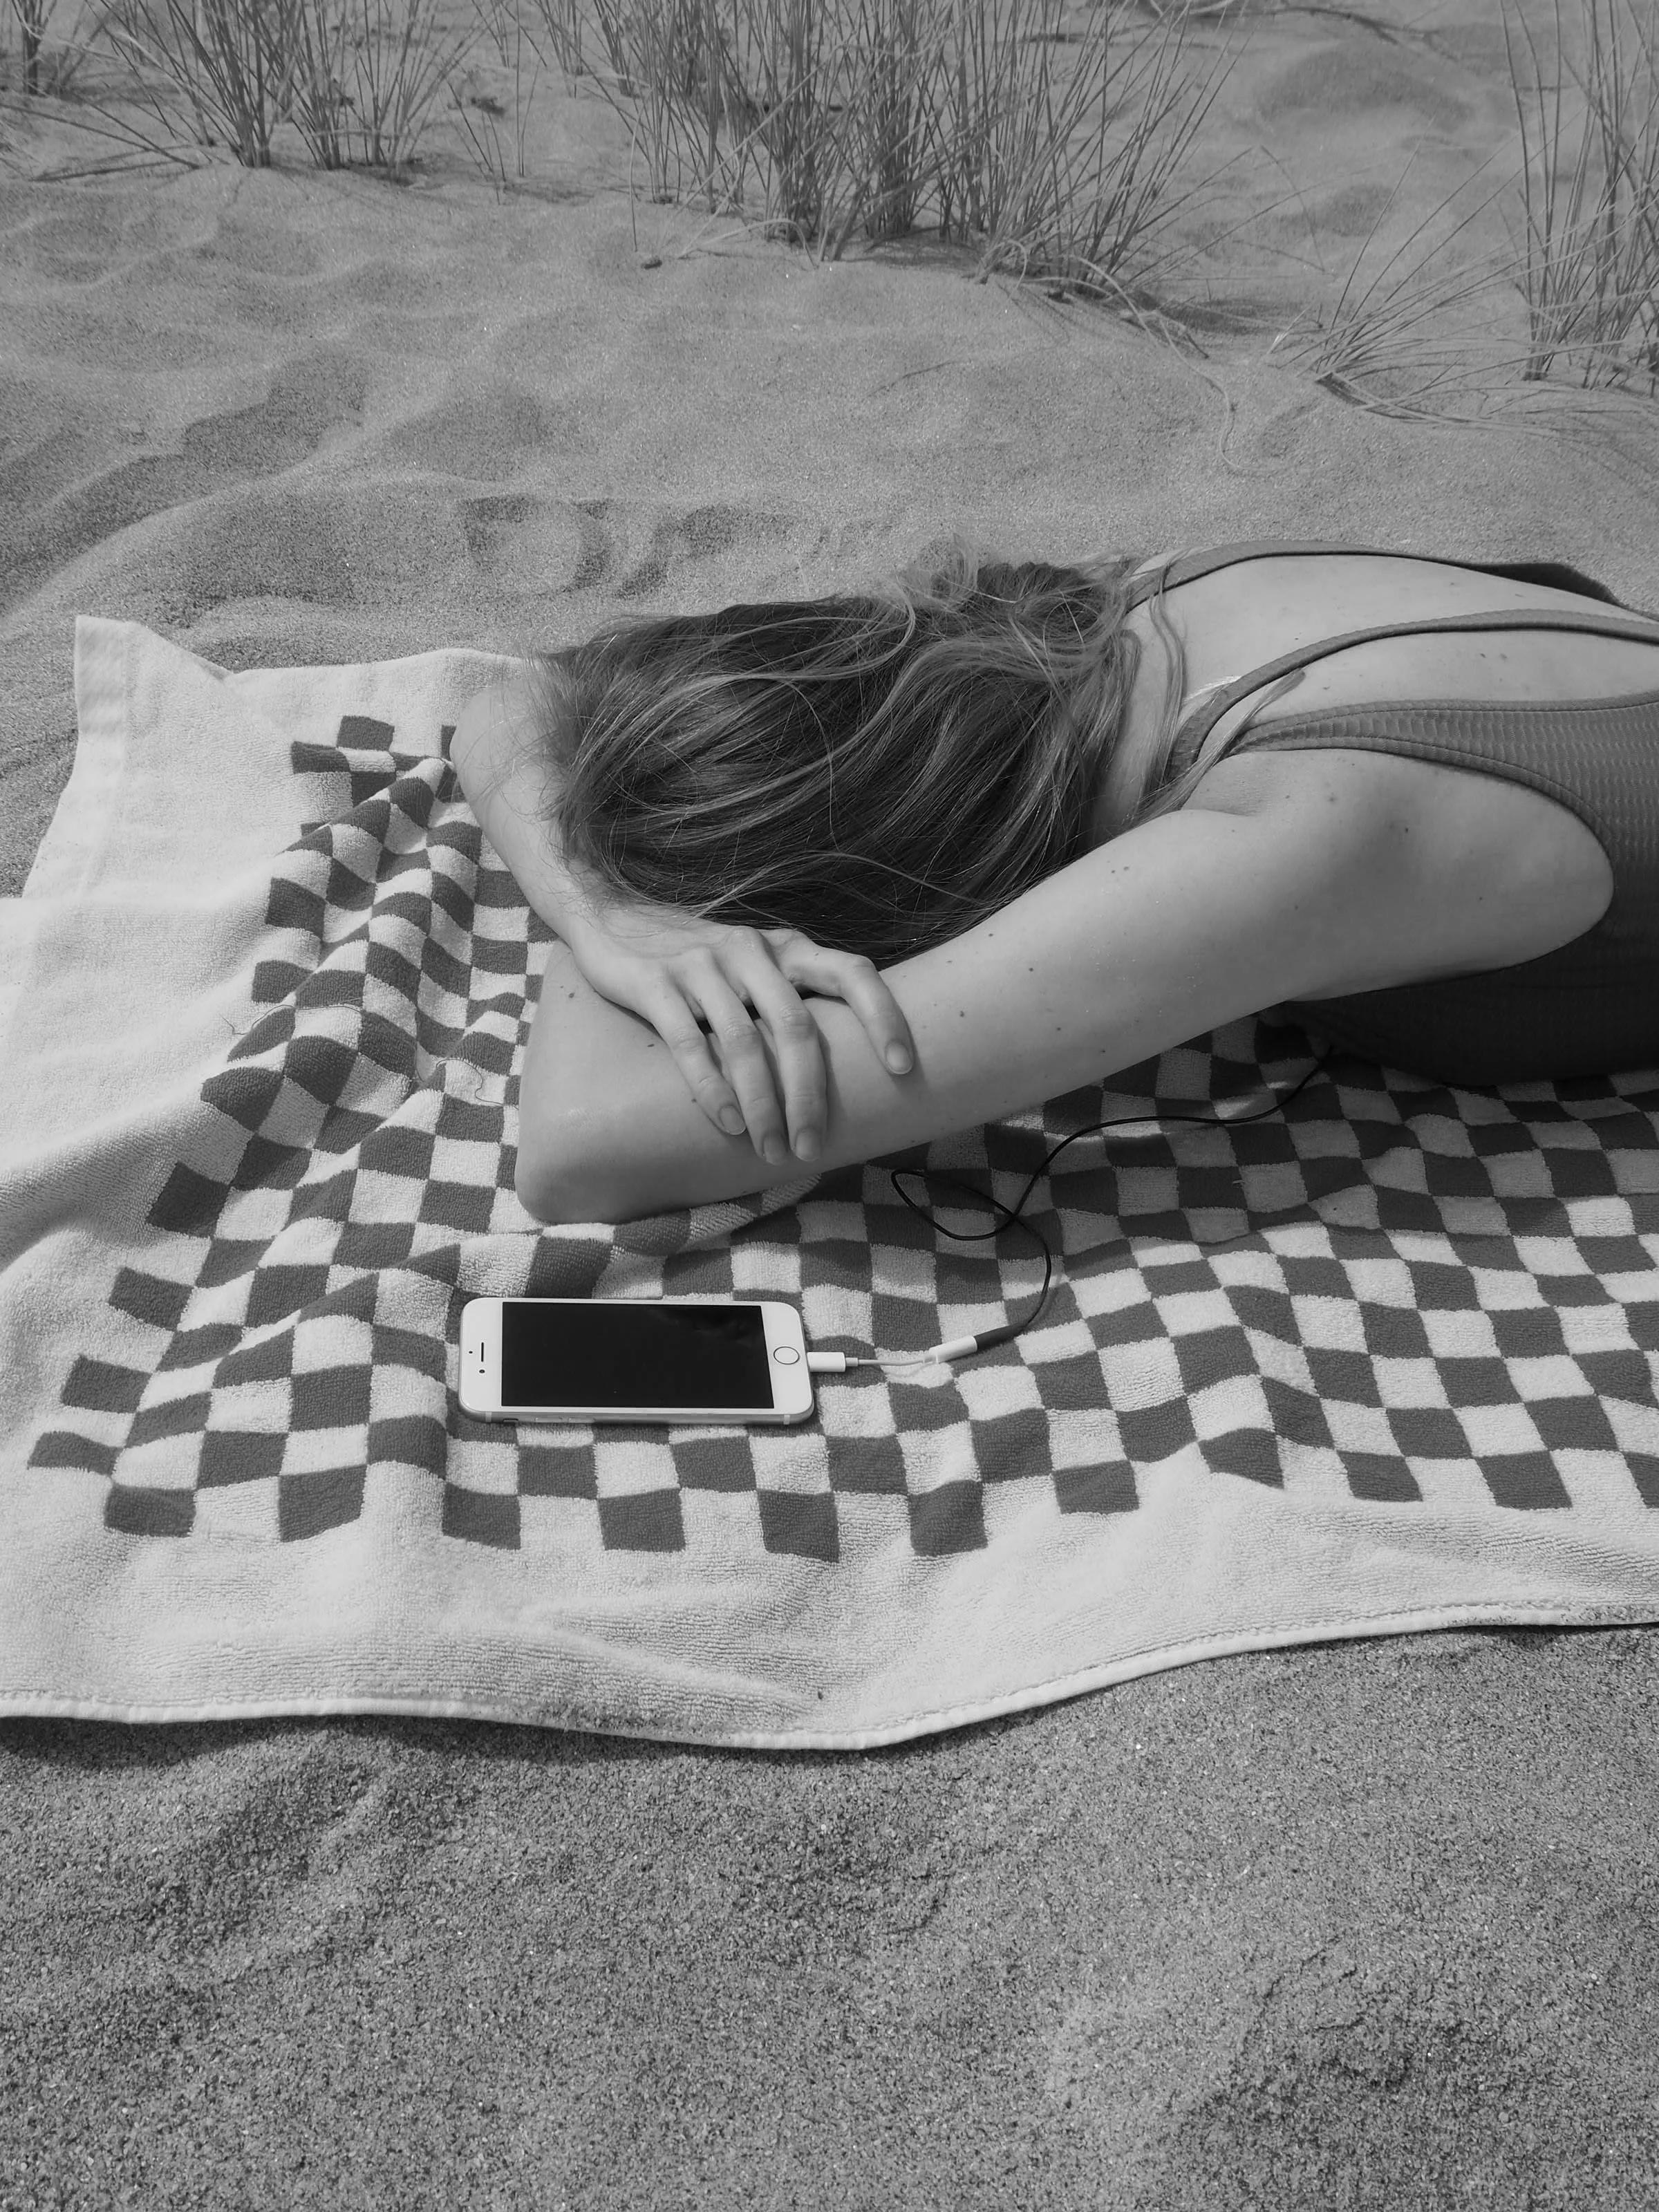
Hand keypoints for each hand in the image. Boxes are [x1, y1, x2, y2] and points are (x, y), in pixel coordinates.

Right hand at [561, 904, 915, 1164]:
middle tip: (812, 1147)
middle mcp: (752, 950)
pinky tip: (728, 1124)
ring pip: (745, 1042)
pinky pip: (690, 1042)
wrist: (611, 914)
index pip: (852, 972)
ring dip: (762, 1105)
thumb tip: (851, 1069)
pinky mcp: (654, 982)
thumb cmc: (700, 958)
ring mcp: (702, 964)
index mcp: (787, 948)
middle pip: (797, 1027)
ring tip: (772, 1150)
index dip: (883, 1017)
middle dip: (810, 1095)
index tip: (903, 1069)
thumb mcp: (756, 964)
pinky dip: (712, 1088)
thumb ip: (793, 998)